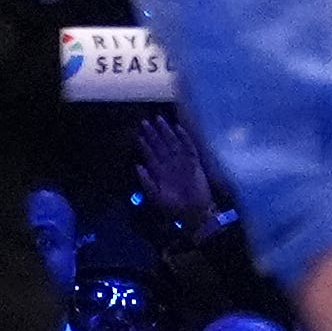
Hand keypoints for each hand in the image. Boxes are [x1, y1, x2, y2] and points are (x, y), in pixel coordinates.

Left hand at [127, 110, 226, 230]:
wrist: (193, 212)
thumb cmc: (173, 206)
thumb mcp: (155, 196)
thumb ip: (147, 181)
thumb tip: (137, 165)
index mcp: (158, 171)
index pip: (150, 154)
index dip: (143, 144)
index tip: (137, 133)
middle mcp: (169, 164)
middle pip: (159, 145)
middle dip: (152, 133)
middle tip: (144, 121)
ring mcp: (182, 162)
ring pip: (172, 142)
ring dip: (165, 131)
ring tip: (159, 119)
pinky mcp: (194, 162)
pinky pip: (189, 147)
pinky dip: (184, 137)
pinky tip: (178, 127)